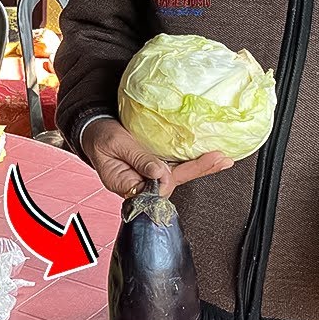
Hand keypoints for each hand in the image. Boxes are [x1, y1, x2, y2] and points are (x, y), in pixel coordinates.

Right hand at [82, 118, 233, 198]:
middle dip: (198, 171)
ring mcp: (151, 177)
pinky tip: (212, 156)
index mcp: (127, 185)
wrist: (95, 132)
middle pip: (174, 182)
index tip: (172, 169)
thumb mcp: (116, 144)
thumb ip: (138, 158)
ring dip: (202, 167)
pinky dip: (196, 161)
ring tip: (222, 158)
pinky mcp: (157, 167)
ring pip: (180, 175)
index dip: (168, 178)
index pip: (154, 188)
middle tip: (218, 159)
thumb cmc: (100, 138)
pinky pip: (179, 167)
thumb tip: (160, 173)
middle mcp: (142, 185)